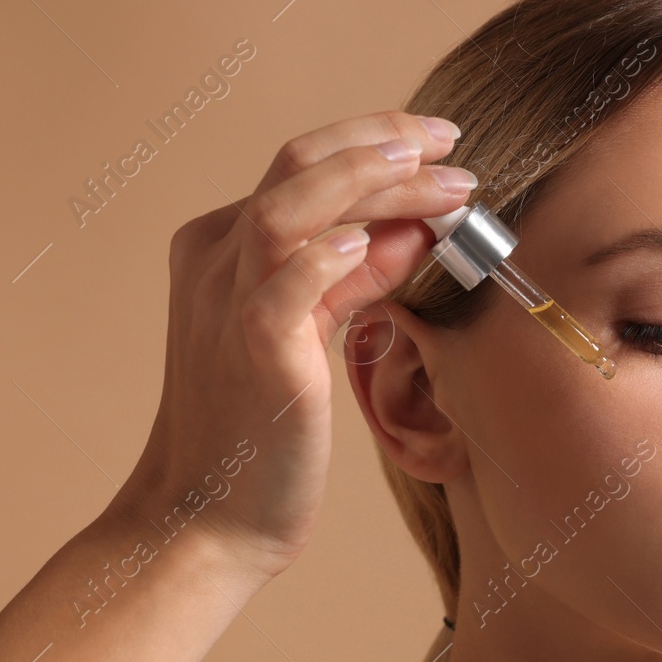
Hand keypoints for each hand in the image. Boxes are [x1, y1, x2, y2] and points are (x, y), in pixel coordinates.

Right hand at [105, 110, 476, 581]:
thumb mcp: (308, 337)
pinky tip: (382, 244)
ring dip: (372, 181)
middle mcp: (216, 261)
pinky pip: (283, 284)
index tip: (440, 145)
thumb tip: (413, 229)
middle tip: (456, 146)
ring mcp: (226, 302)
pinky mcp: (251, 351)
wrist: (205, 518)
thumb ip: (351, 281)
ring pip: (291, 205)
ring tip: (443, 182)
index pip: (303, 168)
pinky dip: (330, 257)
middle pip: (299, 164)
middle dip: (384, 143)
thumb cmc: (258, 434)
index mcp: (222, 249)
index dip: (375, 144)